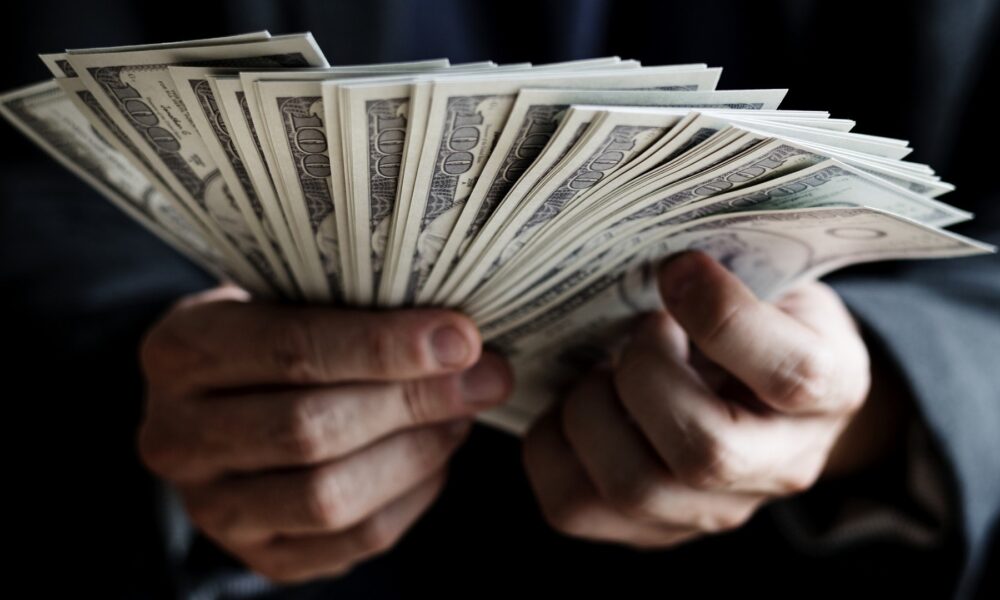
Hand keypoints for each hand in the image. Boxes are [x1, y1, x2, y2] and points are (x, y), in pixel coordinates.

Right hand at [136, 284, 512, 582]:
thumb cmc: (270, 335)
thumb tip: (461, 340)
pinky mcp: (259, 557)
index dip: (384, 347)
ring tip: (461, 413)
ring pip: (329, 496)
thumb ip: (350, 309)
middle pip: (311, 429)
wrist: (218, 401)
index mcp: (179, 351)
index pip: (290, 351)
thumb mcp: (283, 297)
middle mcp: (177, 436)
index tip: (461, 339)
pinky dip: (411, 498)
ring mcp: (211, 508)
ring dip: (416, 453)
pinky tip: (437, 456)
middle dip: (413, 402)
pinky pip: (352, 542)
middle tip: (484, 377)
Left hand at [522, 251, 881, 548]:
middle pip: (704, 450)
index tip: (677, 268)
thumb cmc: (764, 321)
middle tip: (637, 329)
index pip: (792, 374)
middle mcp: (780, 466)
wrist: (770, 395)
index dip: (722, 317)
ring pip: (633, 486)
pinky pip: (574, 506)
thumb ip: (736, 271)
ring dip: (591, 411)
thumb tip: (657, 253)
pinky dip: (550, 446)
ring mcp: (714, 510)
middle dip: (644, 372)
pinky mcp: (651, 529)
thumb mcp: (776, 281)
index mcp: (830, 391)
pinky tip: (571, 404)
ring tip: (599, 370)